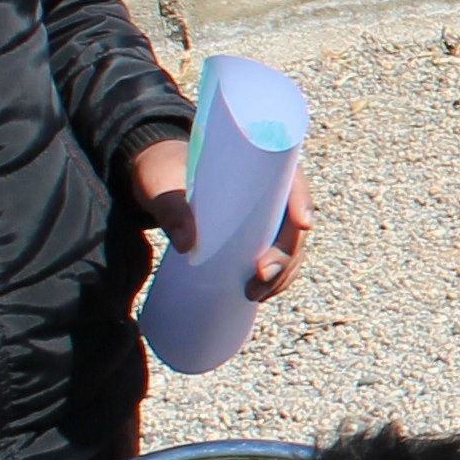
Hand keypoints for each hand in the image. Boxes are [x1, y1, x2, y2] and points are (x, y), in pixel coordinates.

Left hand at [126, 138, 314, 298]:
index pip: (292, 179)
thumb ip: (172, 209)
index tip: (302, 224)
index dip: (303, 201)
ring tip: (256, 293)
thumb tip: (188, 246)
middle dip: (287, 253)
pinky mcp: (252, 237)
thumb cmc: (162, 172)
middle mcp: (268, 191)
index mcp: (256, 165)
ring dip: (282, 273)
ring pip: (289, 246)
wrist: (156, 180)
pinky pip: (274, 258)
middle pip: (293, 223)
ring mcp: (263, 216)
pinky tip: (259, 293)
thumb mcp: (162, 185)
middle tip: (262, 275)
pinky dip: (273, 278)